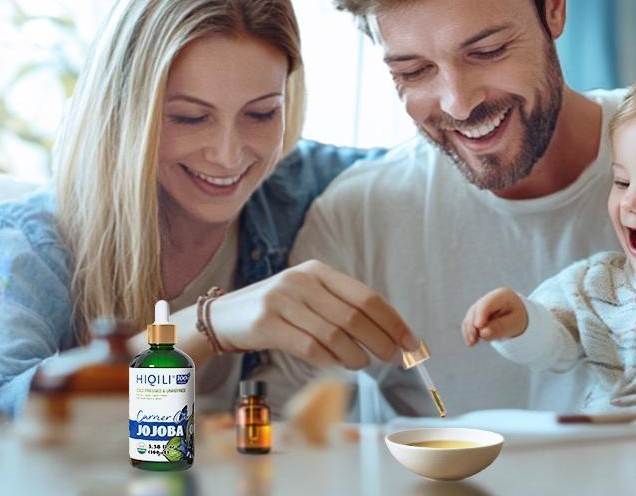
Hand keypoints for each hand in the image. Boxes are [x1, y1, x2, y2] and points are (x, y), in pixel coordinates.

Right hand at [207, 259, 419, 369]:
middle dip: (381, 341)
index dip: (393, 321)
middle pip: (354, 316)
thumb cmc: (275, 311)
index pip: (366, 296)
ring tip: (361, 364)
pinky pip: (309, 347)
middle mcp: (301, 280)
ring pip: (334, 334)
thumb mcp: (307, 297)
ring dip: (355, 355)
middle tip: (395, 359)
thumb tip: (388, 336)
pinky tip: (336, 364)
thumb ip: (341, 309)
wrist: (224, 317)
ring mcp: (281, 300)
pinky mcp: (266, 323)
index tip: (411, 343)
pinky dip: (329, 360)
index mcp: (317, 270)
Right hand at [461, 287, 527, 346]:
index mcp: (502, 295)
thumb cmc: (517, 317)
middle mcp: (488, 298)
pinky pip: (468, 322)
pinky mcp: (475, 314)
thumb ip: (500, 327)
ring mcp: (480, 305)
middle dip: (473, 325)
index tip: (478, 326)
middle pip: (476, 311)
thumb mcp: (515, 323)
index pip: (487, 304)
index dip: (481, 314)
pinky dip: (468, 332)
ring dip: (469, 330)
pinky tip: (471, 342)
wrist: (517, 316)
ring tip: (472, 343)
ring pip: (470, 317)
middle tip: (473, 341)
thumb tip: (483, 333)